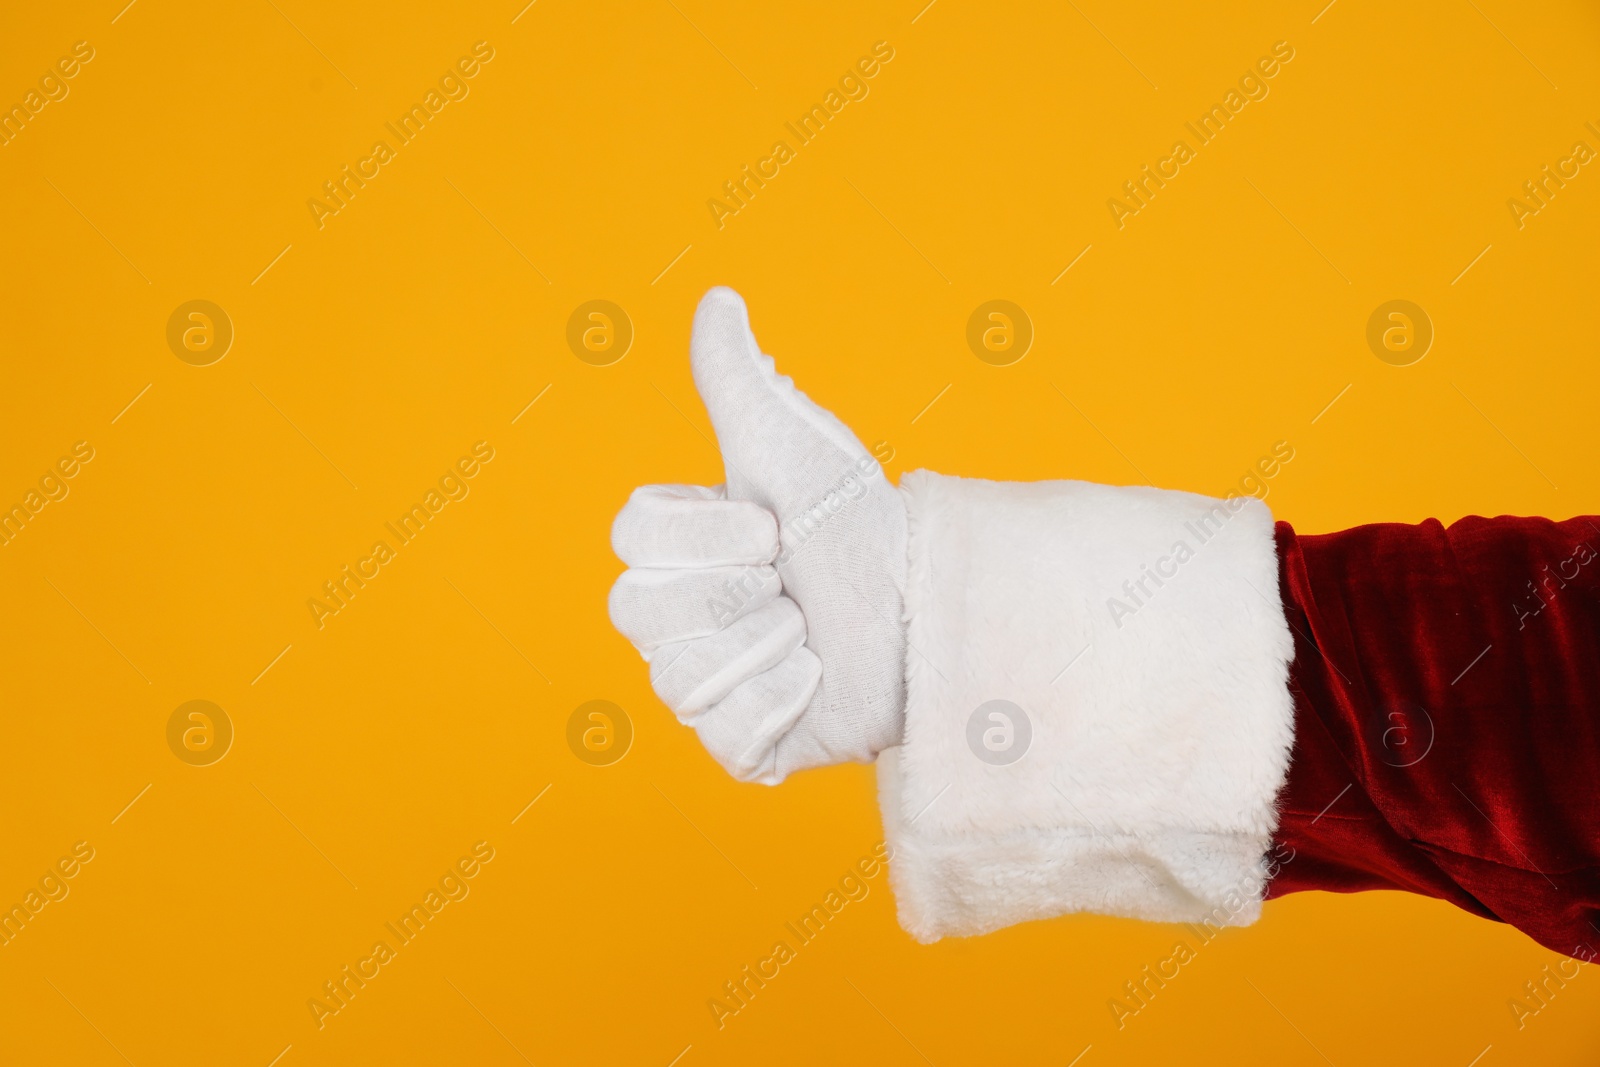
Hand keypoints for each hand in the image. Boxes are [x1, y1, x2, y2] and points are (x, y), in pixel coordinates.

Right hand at [608, 288, 906, 782]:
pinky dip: (787, 705)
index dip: (709, 536)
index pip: (633, 542)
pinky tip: (817, 684)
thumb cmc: (857, 526)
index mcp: (673, 551)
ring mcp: (702, 686)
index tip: (772, 529)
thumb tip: (718, 299)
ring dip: (773, 648)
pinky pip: (731, 737)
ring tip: (813, 637)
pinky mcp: (740, 746)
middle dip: (744, 594)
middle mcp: (673, 621)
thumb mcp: (796, 450)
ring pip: (684, 680)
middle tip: (795, 589)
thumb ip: (739, 382)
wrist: (927, 610)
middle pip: (644, 615)